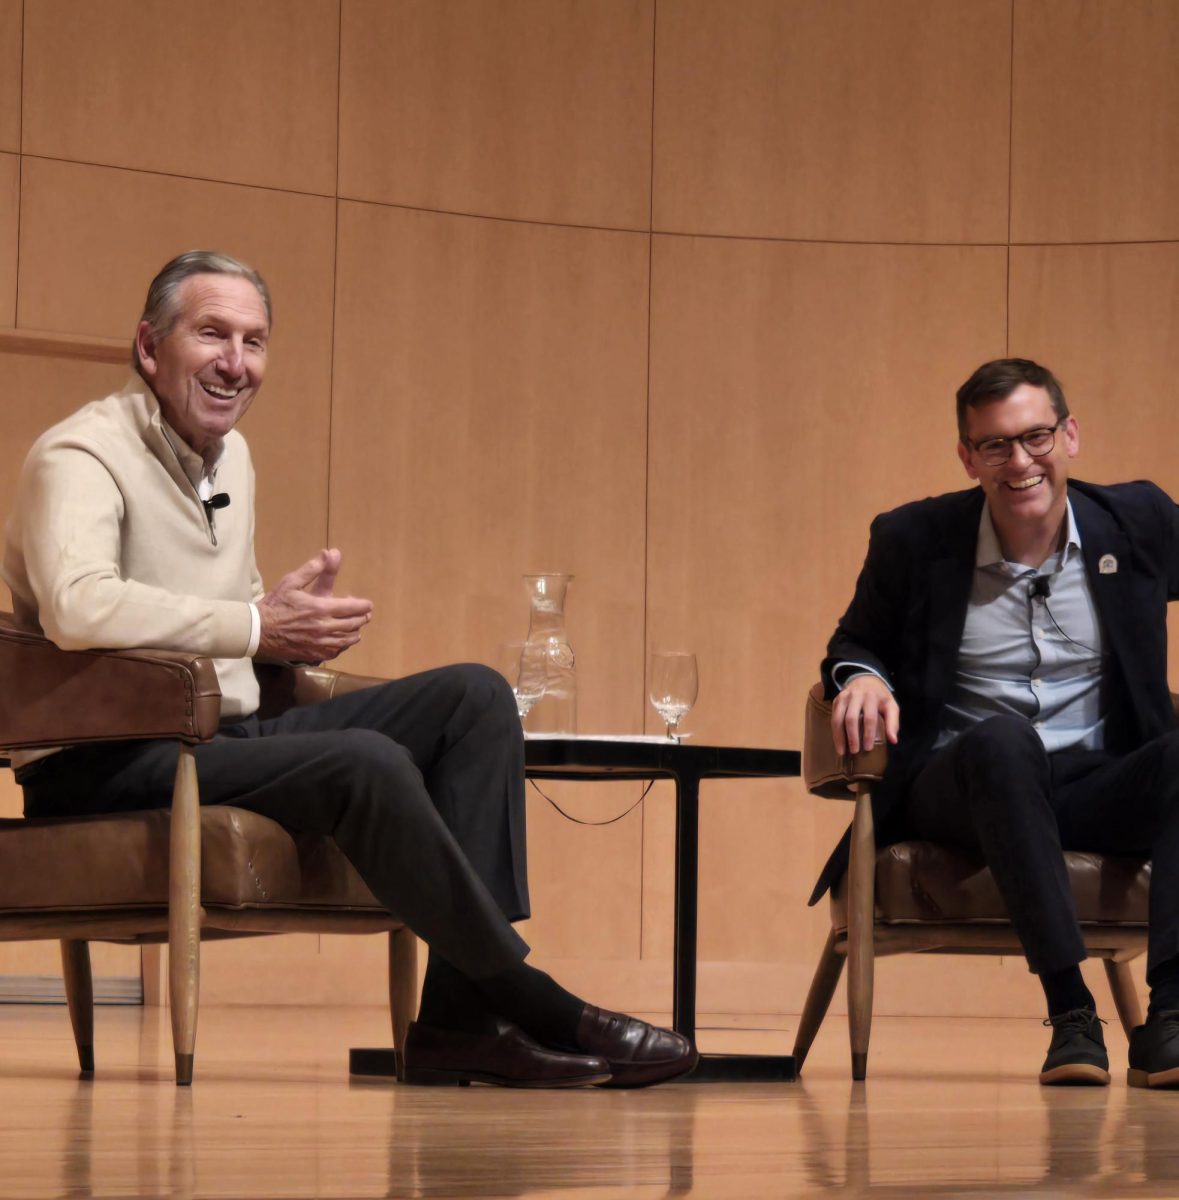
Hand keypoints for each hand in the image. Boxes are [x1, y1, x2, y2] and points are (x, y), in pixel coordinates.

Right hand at [256, 549, 372, 662]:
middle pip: (353, 624)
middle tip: (365, 614)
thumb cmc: (275, 604)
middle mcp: (323, 627)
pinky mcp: (314, 654)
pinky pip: (336, 651)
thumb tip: (330, 553)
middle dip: (362, 618)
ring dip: (355, 632)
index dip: (363, 606)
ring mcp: (320, 643)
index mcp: (320, 608)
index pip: (352, 608)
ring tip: (356, 627)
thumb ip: (312, 569)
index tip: (368, 604)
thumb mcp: (291, 582)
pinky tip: (341, 640)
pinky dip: (343, 645)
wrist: (258, 631)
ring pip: (348, 640)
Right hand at [830, 674, 899, 755]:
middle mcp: (856, 696)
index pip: (869, 718)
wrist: (865, 678)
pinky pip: (833, 717)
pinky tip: (838, 742)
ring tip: (842, 751)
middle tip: (855, 751)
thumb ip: (893, 723)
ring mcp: (844, 697)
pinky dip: (834, 731)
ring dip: (839, 736)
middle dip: (852, 737)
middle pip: (851, 718)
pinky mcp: (836, 700)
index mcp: (872, 697)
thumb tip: (893, 741)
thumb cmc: (880, 696)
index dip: (868, 734)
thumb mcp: (891, 706)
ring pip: (838, 718)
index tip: (868, 748)